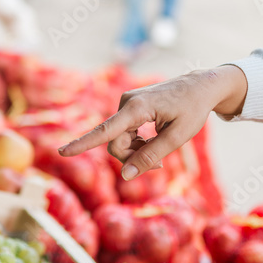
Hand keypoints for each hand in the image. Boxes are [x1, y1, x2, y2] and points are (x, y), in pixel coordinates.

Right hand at [58, 66, 247, 179]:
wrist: (200, 86)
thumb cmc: (193, 110)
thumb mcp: (178, 138)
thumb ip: (151, 157)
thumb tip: (125, 176)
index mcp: (137, 108)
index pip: (105, 131)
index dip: (83, 144)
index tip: (62, 152)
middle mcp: (126, 102)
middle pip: (115, 143)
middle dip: (131, 158)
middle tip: (158, 165)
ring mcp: (125, 103)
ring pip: (118, 140)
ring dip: (135, 152)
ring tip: (159, 154)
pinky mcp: (128, 107)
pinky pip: (123, 133)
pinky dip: (136, 143)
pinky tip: (152, 141)